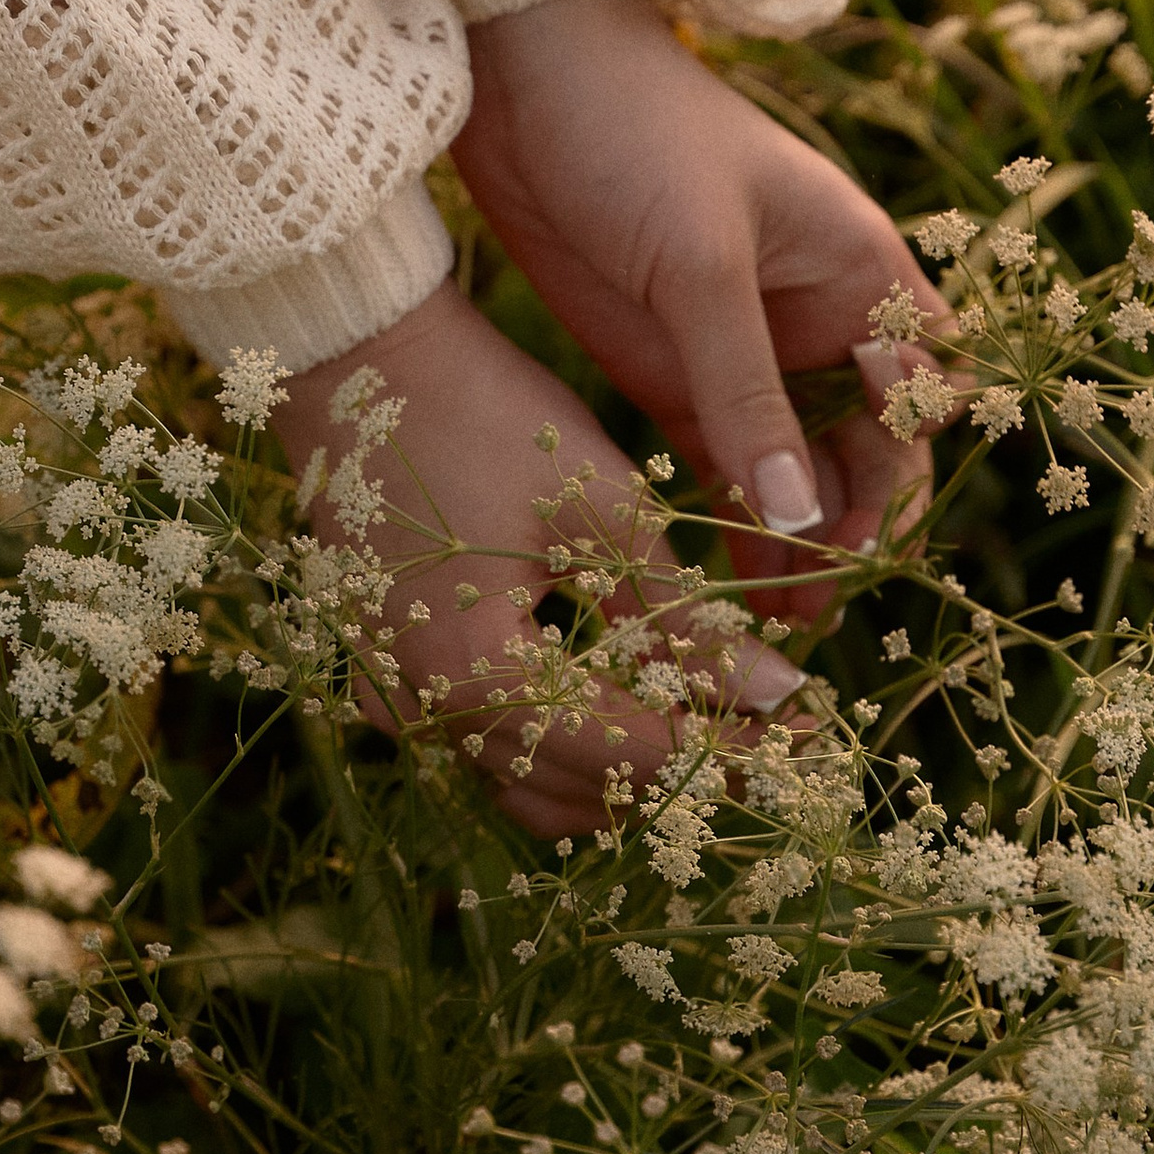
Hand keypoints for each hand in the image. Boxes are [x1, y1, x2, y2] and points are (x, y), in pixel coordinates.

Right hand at [274, 281, 806, 838]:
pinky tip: (614, 702)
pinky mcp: (386, 674)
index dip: (723, 748)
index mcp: (480, 677)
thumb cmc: (486, 416)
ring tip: (701, 722)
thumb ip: (686, 618)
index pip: (629, 752)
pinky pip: (482, 748)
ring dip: (617, 772)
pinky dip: (555, 746)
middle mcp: (428, 713)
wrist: (356, 360)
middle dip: (679, 768)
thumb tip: (778, 694)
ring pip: (527, 786)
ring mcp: (396, 700)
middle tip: (761, 731)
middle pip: (578, 793)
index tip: (797, 731)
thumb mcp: (602, 510)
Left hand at [451, 0, 944, 594]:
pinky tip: (722, 586)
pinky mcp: (671, 370)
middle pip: (864, 446)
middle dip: (851, 526)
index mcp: (858, 272)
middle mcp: (815, 319)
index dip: (904, 468)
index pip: (917, 392)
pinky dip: (728, 521)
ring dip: (792, 541)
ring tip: (771, 622)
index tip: (860, 538)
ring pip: (793, 469)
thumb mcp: (698, 266)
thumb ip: (746, 392)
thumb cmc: (636, 135)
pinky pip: (720, 465)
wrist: (520, 78)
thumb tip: (801, 519)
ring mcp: (742, 350)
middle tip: (814, 608)